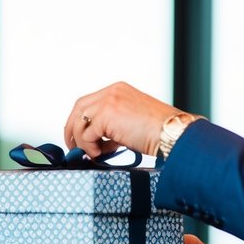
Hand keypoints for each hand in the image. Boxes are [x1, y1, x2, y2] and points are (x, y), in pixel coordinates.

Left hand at [65, 82, 180, 158]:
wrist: (171, 133)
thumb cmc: (158, 132)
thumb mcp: (130, 122)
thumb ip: (111, 127)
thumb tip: (96, 144)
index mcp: (118, 90)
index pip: (89, 102)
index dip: (80, 120)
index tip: (79, 136)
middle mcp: (112, 92)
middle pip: (79, 107)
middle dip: (72, 129)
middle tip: (73, 147)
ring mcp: (108, 101)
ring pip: (80, 122)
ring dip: (83, 142)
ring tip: (94, 153)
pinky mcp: (106, 115)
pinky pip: (86, 135)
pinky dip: (89, 148)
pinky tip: (101, 154)